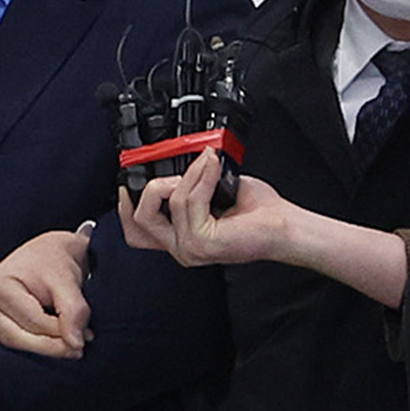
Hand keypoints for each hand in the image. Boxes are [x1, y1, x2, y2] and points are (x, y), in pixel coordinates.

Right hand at [0, 227, 92, 355]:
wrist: (46, 256)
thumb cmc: (53, 263)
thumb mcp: (67, 280)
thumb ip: (74, 311)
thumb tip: (75, 344)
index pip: (33, 323)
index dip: (61, 332)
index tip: (86, 336)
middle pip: (18, 339)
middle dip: (51, 346)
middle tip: (77, 348)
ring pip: (9, 349)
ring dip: (38, 352)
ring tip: (63, 345)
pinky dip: (14, 356)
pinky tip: (35, 353)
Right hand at [121, 151, 291, 267]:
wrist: (283, 225)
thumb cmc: (258, 212)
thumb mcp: (215, 191)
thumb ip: (191, 183)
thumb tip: (180, 161)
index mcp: (181, 239)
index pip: (137, 234)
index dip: (126, 208)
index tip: (128, 184)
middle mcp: (182, 249)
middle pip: (140, 219)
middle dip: (153, 186)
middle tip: (177, 172)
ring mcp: (190, 248)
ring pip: (169, 201)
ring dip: (189, 174)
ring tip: (208, 163)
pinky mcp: (201, 242)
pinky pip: (189, 200)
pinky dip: (202, 178)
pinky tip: (214, 168)